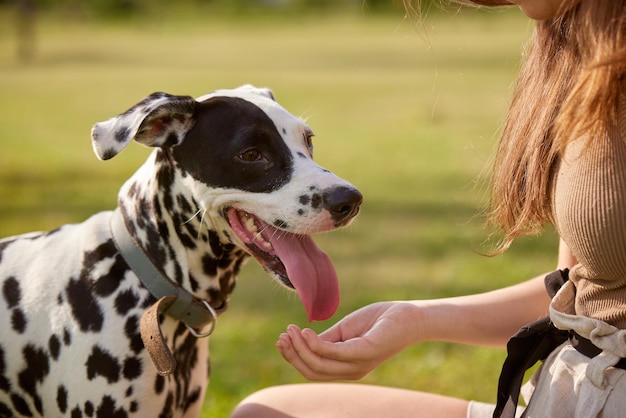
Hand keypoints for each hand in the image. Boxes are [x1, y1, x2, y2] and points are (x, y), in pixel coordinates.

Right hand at [276, 301, 422, 380]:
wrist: (408, 316)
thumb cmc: (378, 321)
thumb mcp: (345, 330)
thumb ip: (326, 339)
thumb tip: (303, 342)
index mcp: (345, 367)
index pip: (313, 370)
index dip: (293, 357)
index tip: (281, 339)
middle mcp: (351, 371)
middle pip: (312, 372)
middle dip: (293, 355)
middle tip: (281, 336)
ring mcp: (358, 364)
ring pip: (319, 364)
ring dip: (300, 348)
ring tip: (290, 330)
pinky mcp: (365, 352)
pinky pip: (333, 352)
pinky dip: (315, 344)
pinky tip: (305, 332)